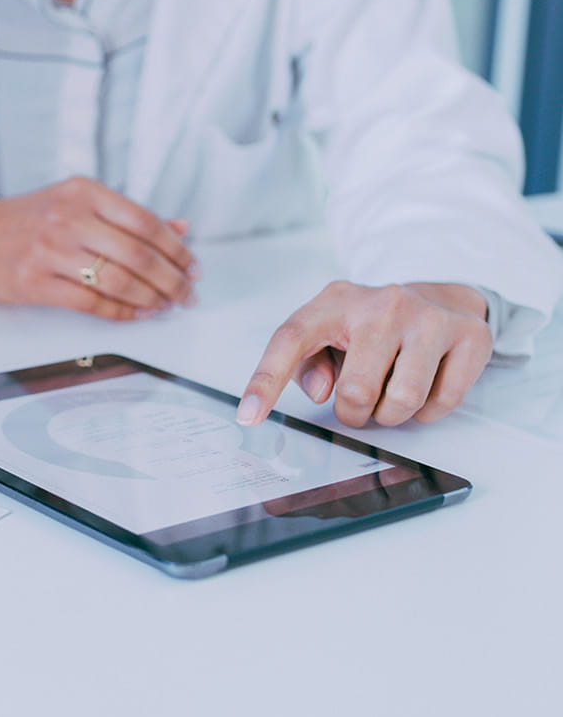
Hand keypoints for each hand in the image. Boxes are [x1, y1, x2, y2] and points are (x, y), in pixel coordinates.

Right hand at [0, 177, 198, 319]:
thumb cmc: (25, 220)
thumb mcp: (74, 203)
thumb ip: (125, 217)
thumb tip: (179, 229)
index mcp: (82, 192)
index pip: (144, 221)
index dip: (175, 248)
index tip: (191, 266)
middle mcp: (67, 218)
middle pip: (137, 254)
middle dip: (171, 279)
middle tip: (186, 294)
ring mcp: (49, 251)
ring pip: (118, 281)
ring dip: (151, 299)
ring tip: (165, 306)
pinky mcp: (35, 283)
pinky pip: (91, 303)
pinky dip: (121, 312)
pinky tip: (136, 314)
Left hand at [238, 281, 491, 428]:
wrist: (438, 298)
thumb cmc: (369, 327)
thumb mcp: (328, 335)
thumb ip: (308, 363)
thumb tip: (323, 392)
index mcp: (334, 301)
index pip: (290, 340)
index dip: (265, 382)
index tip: (248, 418)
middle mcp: (383, 303)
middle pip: (355, 392)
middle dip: (355, 413)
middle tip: (360, 402)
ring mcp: (429, 317)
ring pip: (401, 402)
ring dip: (391, 415)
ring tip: (391, 391)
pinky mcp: (469, 335)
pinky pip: (441, 402)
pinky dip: (427, 410)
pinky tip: (425, 384)